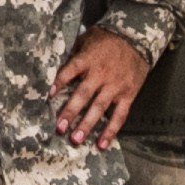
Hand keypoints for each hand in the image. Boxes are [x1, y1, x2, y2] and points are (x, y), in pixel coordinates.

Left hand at [51, 27, 151, 146]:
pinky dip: (111, 131)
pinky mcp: (127, 95)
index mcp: (88, 59)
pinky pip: (119, 116)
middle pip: (84, 95)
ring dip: (87, 125)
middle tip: (59, 128)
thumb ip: (73, 54)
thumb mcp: (87, 39)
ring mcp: (115, 86)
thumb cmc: (107, 40)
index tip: (48, 94)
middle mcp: (101, 74)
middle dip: (70, 112)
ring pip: (100, 108)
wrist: (136, 39)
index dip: (60, 82)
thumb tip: (54, 68)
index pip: (71, 70)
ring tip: (76, 139)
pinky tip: (102, 144)